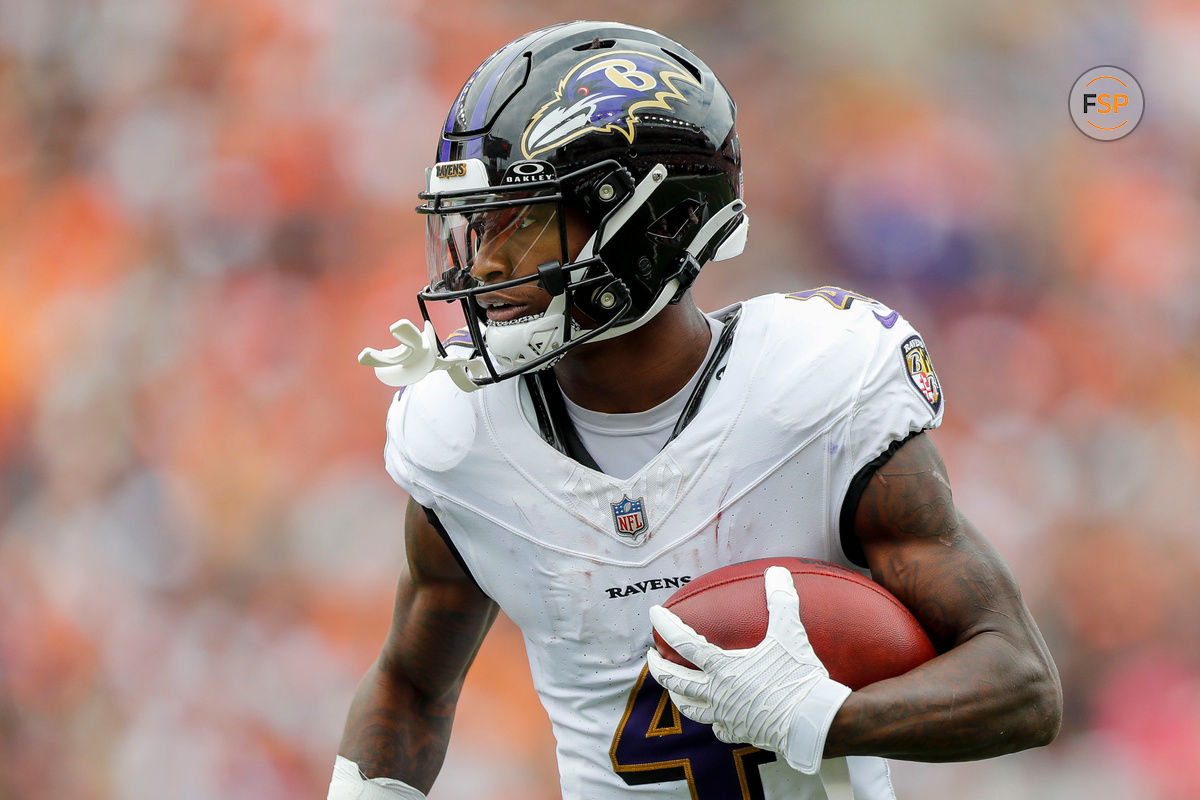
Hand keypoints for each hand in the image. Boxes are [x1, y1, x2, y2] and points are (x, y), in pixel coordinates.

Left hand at [646, 566, 851, 773]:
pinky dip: (712, 720)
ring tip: (673, 689)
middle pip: (676, 681)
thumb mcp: (790, 634)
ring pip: (690, 709)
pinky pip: (717, 728)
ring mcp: (726, 716)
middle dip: (658, 667)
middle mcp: (717, 693)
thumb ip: (781, 601)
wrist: (812, 723)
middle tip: (650, 656)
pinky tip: (715, 717)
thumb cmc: (798, 677)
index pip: (684, 642)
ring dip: (678, 696)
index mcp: (722, 667)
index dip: (666, 625)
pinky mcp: (739, 733)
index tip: (653, 614)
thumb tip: (778, 572)